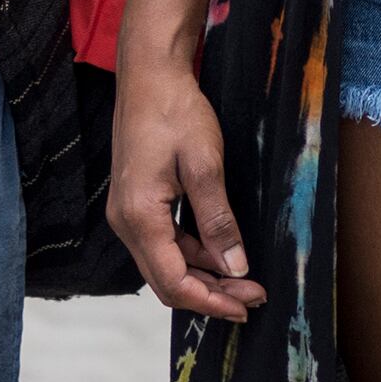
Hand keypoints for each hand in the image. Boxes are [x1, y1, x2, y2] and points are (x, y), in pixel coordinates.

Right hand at [109, 53, 262, 321]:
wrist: (149, 76)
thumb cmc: (175, 113)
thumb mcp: (205, 165)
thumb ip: (218, 220)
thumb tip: (235, 267)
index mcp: (140, 218)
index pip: (174, 282)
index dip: (212, 301)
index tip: (247, 305)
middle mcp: (126, 223)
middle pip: (167, 280)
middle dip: (211, 294)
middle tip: (254, 296)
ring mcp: (128, 214)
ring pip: (166, 263)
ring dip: (204, 275)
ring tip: (244, 278)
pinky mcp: (136, 203)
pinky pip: (164, 243)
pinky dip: (193, 254)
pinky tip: (220, 251)